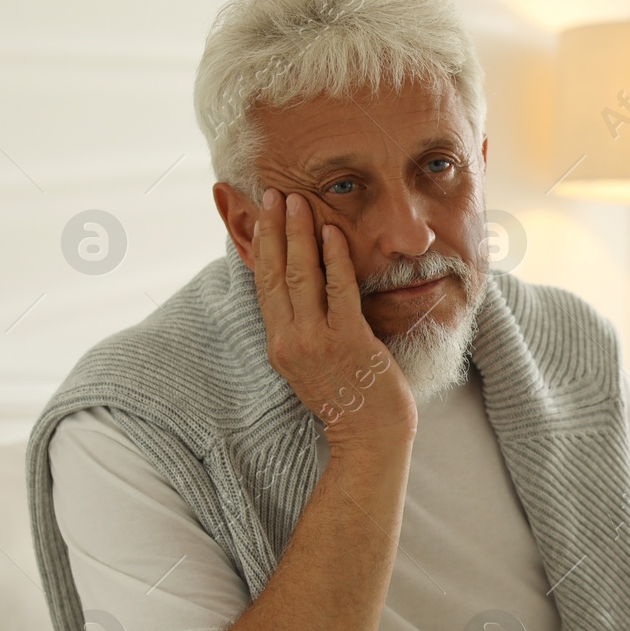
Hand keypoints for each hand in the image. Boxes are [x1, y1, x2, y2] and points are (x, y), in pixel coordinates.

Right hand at [249, 189, 417, 449]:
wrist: (370, 435)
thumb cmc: (348, 398)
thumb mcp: (312, 364)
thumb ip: (302, 331)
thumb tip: (300, 297)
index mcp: (279, 346)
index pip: (264, 287)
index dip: (261, 249)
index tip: (259, 218)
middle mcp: (290, 342)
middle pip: (276, 275)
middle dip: (275, 231)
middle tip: (273, 195)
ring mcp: (318, 342)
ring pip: (302, 277)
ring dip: (300, 236)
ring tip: (298, 202)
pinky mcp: (349, 341)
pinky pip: (340, 291)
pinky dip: (335, 259)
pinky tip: (333, 233)